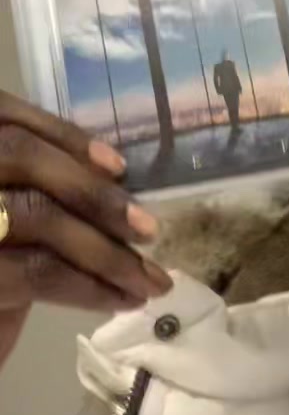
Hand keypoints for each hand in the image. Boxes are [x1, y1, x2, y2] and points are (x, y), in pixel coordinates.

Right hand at [0, 91, 171, 367]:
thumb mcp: (10, 219)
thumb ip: (40, 188)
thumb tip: (110, 179)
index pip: (6, 116)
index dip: (63, 134)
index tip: (119, 164)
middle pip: (20, 156)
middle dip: (91, 191)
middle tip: (149, 229)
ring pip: (37, 212)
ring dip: (104, 247)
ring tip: (149, 278)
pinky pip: (38, 271)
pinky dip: (88, 285)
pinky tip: (121, 298)